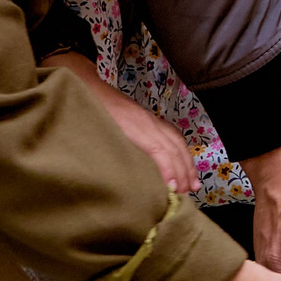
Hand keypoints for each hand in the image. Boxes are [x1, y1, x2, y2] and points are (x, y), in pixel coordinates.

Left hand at [46, 52, 197, 194]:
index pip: (160, 150)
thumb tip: (121, 180)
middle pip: (174, 147)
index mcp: (136, 127)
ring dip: (187, 162)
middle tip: (189, 191)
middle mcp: (148, 123)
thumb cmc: (88, 112)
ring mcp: (150, 119)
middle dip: (184, 170)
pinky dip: (182, 150)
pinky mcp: (149, 119)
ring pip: (177, 140)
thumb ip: (110, 153)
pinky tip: (184, 160)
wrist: (87, 88)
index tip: (173, 189)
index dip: (169, 170)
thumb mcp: (96, 134)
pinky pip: (173, 134)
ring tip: (193, 182)